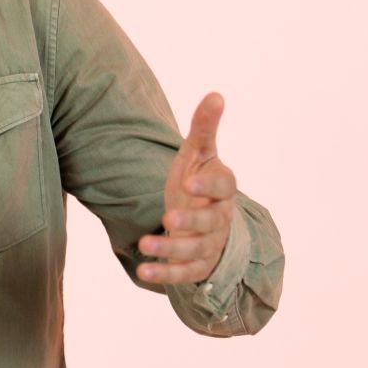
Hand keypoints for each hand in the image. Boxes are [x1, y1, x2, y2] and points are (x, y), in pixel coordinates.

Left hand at [138, 91, 237, 284]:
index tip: (187, 182)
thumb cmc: (197, 181)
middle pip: (210, 222)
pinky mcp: (197, 265)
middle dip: (191, 222)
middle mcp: (220, 217)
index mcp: (222, 188)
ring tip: (145, 243)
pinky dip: (165, 274)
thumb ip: (204, 128)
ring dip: (171, 249)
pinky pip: (184, 273)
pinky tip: (144, 271)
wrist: (203, 220)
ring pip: (196, 250)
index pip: (223, 186)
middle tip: (168, 218)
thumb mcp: (198, 154)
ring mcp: (210, 243)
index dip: (207, 185)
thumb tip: (216, 94)